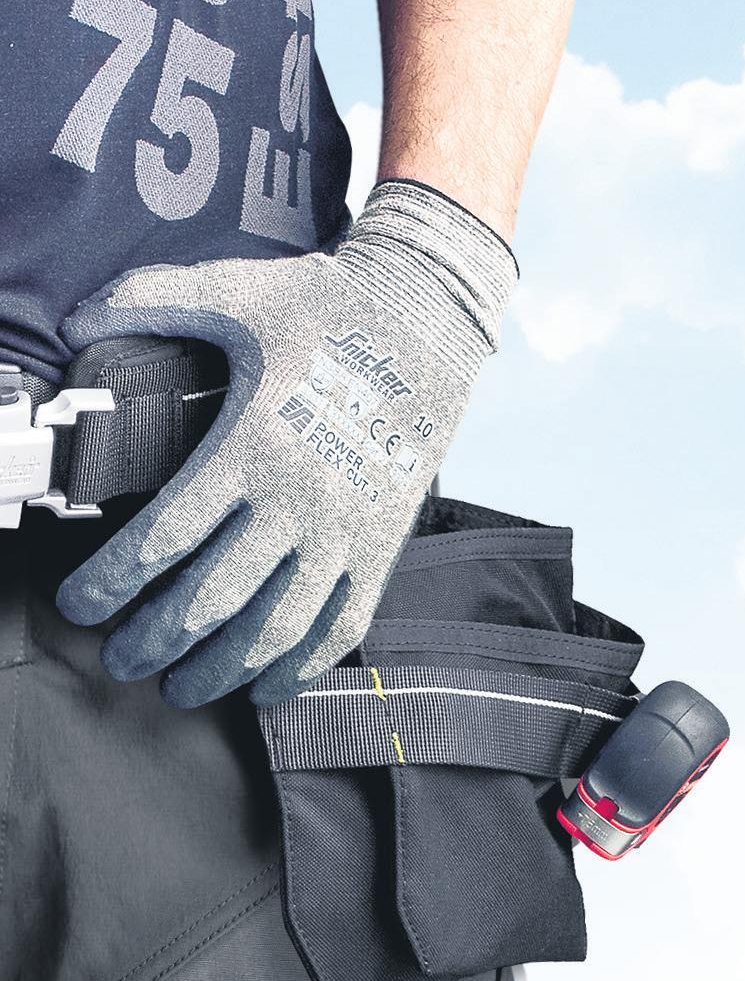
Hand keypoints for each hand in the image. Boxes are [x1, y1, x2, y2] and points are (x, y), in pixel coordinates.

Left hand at [56, 180, 516, 705]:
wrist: (428, 321)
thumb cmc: (331, 308)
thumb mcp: (239, 292)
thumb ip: (153, 301)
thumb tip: (78, 323)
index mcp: (252, 443)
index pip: (163, 537)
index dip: (111, 583)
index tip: (80, 606)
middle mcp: (297, 499)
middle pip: (209, 598)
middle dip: (153, 641)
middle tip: (121, 660)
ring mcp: (346, 529)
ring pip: (273, 628)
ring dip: (219, 670)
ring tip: (181, 688)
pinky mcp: (384, 544)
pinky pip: (341, 625)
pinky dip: (301, 667)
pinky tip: (266, 687)